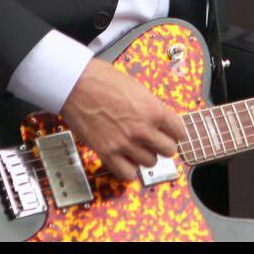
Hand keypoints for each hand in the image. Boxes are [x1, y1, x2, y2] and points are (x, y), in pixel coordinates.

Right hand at [62, 58, 187, 181]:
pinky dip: (129, 169)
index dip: (174, 132)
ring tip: (136, 147)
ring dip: (145, 156)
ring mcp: (125, 144)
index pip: (179, 132)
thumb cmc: (101, 79)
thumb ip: (149, 106)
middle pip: (169, 151)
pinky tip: (125, 159)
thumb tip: (156, 117)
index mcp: (153, 110)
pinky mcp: (107, 153)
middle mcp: (143, 130)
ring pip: (150, 163)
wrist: (74, 84)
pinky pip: (128, 175)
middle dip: (162, 145)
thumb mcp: (136, 87)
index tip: (170, 133)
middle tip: (154, 140)